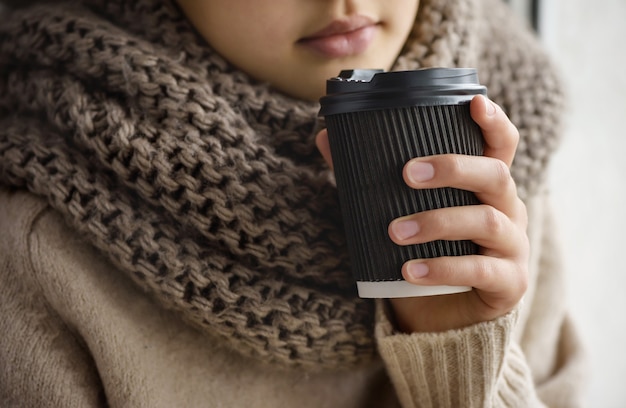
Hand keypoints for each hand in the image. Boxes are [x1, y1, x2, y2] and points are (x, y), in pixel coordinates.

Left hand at [315, 95, 528, 332]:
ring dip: (436, 222)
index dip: (494, 122)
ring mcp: (513, 246)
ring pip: (485, 220)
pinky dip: (443, 268)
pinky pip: (481, 269)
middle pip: (495, 175)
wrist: (439, 314)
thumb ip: (367, 175)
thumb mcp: (400, 210)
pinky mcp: (509, 283)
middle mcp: (508, 209)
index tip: (475, 103)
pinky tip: (410, 271)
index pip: (502, 146)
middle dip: (452, 169)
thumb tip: (325, 136)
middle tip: (407, 174)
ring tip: (395, 232)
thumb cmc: (424, 250)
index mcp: (486, 186)